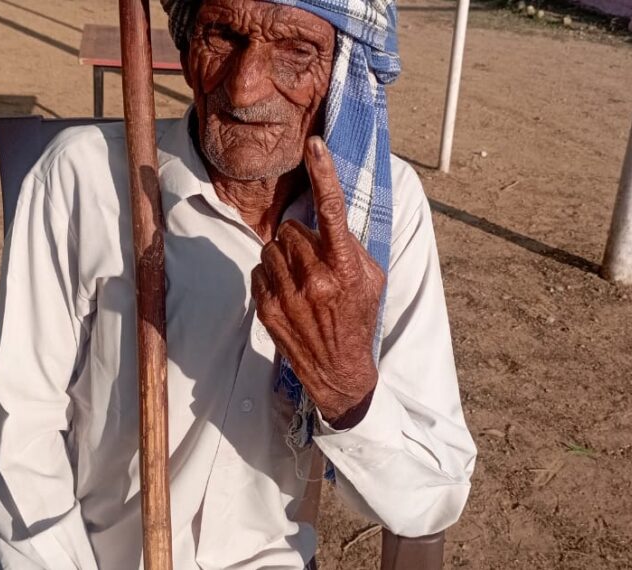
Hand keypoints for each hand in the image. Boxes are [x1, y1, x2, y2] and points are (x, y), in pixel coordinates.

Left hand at [251, 137, 385, 427]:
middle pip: (291, 229)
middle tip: (313, 260)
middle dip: (299, 238)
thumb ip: (350, 247)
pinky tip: (288, 293)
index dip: (324, 174)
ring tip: (300, 278)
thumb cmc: (358, 318)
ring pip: (272, 247)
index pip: (332, 210)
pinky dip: (271, 275)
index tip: (315, 145)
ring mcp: (288, 294)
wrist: (338, 371)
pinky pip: (259, 269)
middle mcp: (315, 278)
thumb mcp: (371, 280)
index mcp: (345, 267)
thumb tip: (326, 219)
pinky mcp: (267, 307)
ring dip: (283, 255)